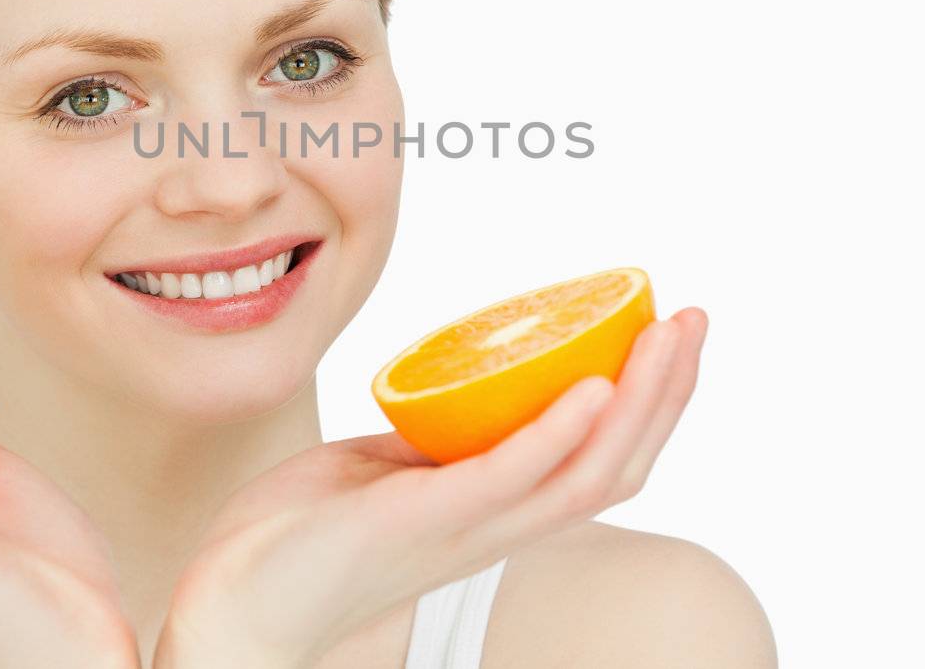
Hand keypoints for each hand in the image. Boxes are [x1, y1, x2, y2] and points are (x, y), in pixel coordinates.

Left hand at [154, 308, 707, 668]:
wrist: (231, 604)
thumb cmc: (298, 541)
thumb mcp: (381, 471)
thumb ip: (431, 443)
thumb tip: (461, 393)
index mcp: (491, 513)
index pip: (598, 463)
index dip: (647, 405)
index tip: (668, 335)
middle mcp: (495, 527)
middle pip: (615, 467)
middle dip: (667, 392)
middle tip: (694, 320)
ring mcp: (462, 528)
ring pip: (583, 474)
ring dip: (635, 403)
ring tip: (665, 337)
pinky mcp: (418, 522)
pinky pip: (504, 479)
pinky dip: (552, 436)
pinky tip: (586, 388)